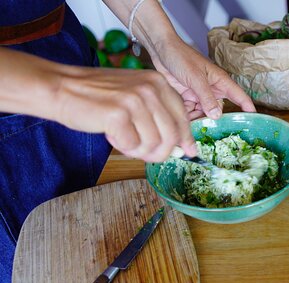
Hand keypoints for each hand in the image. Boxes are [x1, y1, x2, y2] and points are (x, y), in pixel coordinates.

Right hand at [53, 67, 197, 161]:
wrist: (60, 87)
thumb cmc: (98, 96)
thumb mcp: (135, 96)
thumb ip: (159, 116)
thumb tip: (181, 147)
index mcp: (158, 82)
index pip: (183, 118)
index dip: (185, 139)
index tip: (187, 152)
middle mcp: (150, 88)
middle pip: (171, 136)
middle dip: (159, 152)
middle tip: (144, 154)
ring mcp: (135, 100)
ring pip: (154, 144)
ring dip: (138, 150)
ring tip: (122, 139)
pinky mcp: (119, 114)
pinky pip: (133, 146)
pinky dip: (123, 147)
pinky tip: (111, 135)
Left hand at [150, 39, 255, 119]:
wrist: (161, 50)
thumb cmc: (181, 57)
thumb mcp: (196, 78)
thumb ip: (206, 98)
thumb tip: (218, 116)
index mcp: (220, 82)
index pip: (239, 97)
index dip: (248, 108)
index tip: (254, 121)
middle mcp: (212, 90)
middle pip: (219, 110)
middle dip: (215, 121)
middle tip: (213, 133)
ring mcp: (200, 94)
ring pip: (204, 114)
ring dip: (199, 120)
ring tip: (194, 128)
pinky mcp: (188, 97)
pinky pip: (191, 112)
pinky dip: (188, 117)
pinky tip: (183, 121)